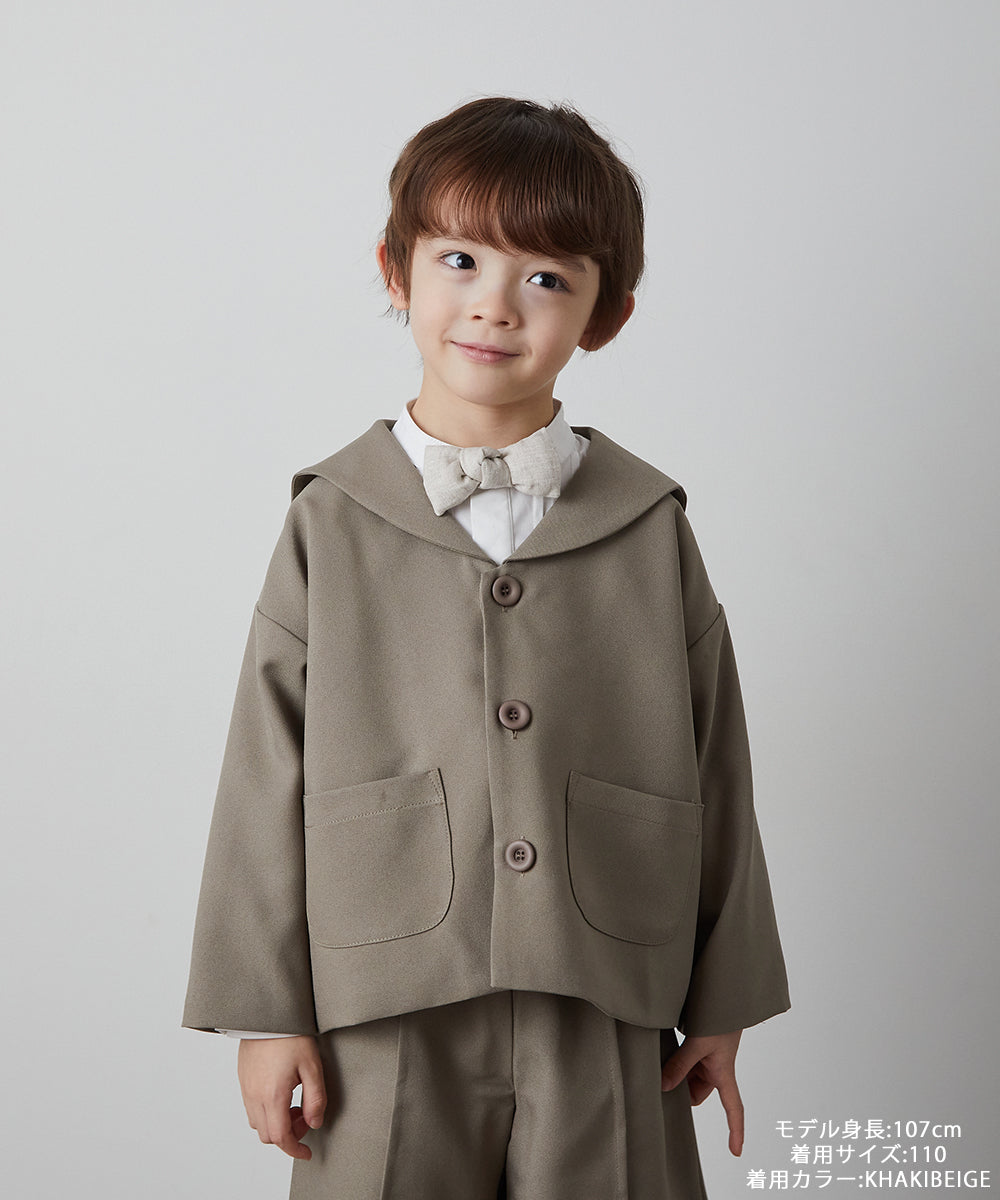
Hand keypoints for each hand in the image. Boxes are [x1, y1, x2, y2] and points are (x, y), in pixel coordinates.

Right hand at [237, 1035, 326, 1160]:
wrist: (268, 1014)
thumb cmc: (290, 1036)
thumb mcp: (312, 1066)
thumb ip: (315, 1098)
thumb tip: (315, 1122)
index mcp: (273, 1096)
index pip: (280, 1137)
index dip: (295, 1150)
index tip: (306, 1152)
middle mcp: (255, 1096)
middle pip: (268, 1135)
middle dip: (288, 1135)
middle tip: (305, 1116)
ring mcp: (246, 1088)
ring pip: (258, 1123)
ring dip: (276, 1123)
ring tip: (294, 1103)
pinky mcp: (243, 1080)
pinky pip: (251, 1108)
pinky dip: (267, 1111)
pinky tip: (281, 1093)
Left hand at [661, 1029, 743, 1155]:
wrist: (721, 993)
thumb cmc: (718, 1018)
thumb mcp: (697, 1043)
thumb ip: (679, 1065)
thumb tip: (663, 1087)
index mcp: (723, 1073)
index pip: (734, 1108)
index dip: (735, 1130)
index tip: (736, 1151)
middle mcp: (715, 1069)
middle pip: (696, 1093)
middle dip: (681, 1091)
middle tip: (663, 1082)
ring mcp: (706, 1058)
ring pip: (687, 1078)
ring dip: (675, 1073)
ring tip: (659, 1063)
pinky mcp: (697, 1047)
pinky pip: (683, 1063)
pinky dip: (673, 1062)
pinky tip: (659, 1055)